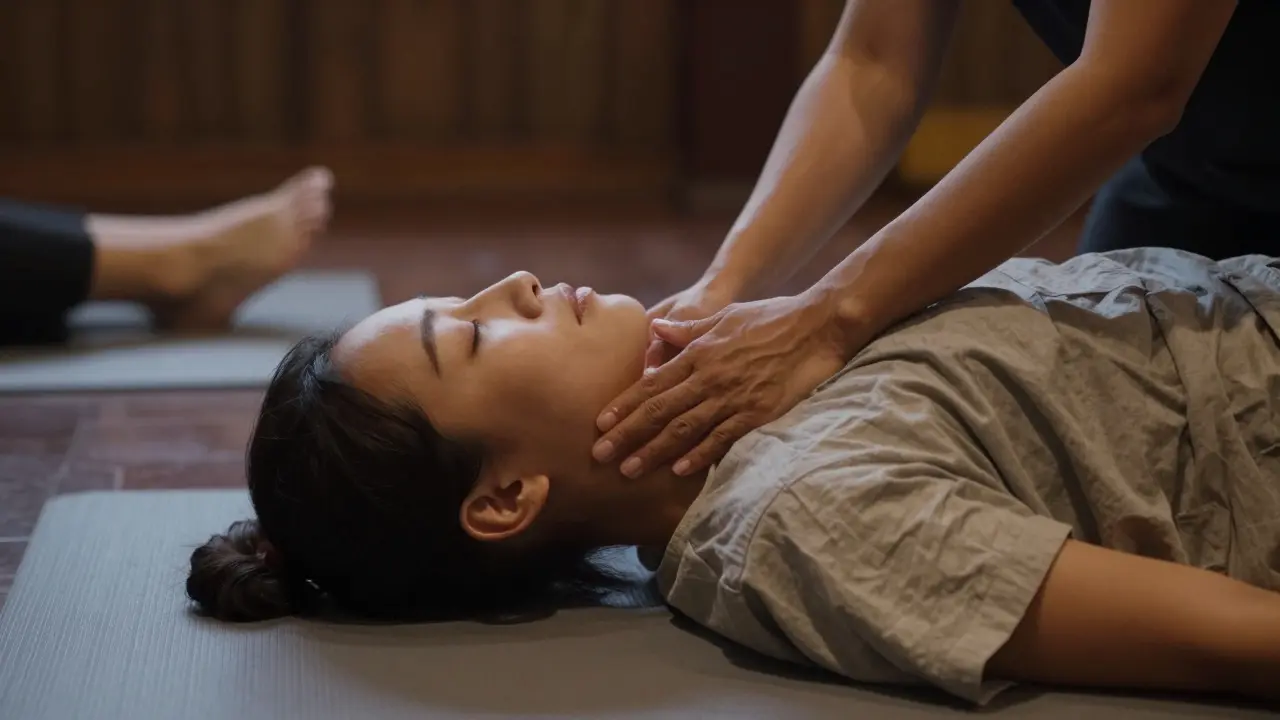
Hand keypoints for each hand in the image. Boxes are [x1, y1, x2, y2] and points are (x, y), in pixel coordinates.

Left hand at [593, 290, 854, 478]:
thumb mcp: (723, 315)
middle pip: (660, 410)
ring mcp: (733, 396)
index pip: (652, 384)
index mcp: (698, 352)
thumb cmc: (770, 317)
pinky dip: (700, 455)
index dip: (625, 405)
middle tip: (600, 454)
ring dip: (654, 450)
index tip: (601, 423)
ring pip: (684, 428)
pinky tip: (679, 470)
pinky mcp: (757, 412)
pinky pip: (722, 438)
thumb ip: (688, 327)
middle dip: (628, 434)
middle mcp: (709, 376)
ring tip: (629, 469)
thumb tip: (657, 330)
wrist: (816, 325)